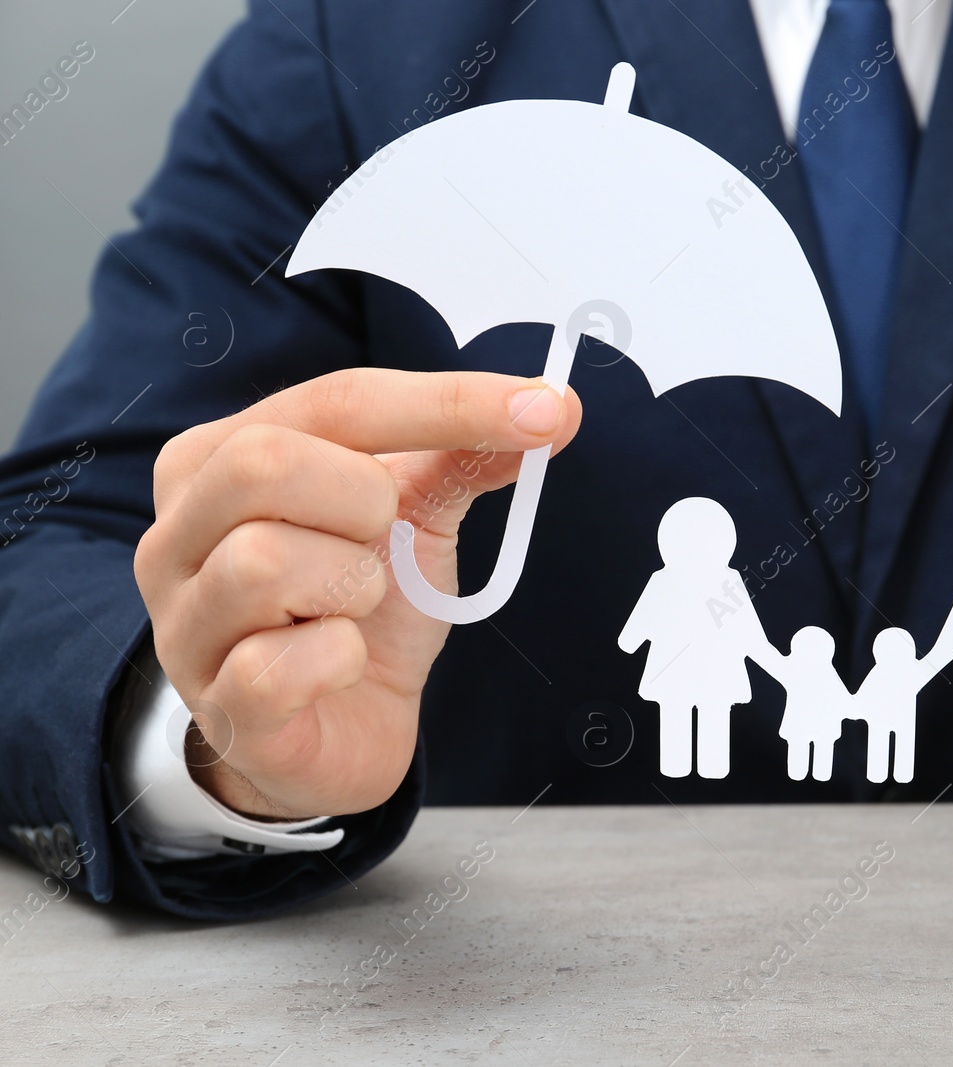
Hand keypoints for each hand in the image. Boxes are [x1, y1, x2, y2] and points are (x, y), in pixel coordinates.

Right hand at [133, 368, 580, 818]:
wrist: (346, 727)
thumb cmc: (363, 605)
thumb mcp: (413, 515)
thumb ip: (461, 456)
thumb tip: (551, 408)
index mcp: (219, 458)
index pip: (335, 401)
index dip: (448, 402)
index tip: (546, 409)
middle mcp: (178, 532)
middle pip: (264, 462)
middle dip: (365, 499)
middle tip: (386, 538)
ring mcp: (185, 623)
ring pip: (262, 563)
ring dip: (352, 586)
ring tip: (356, 606)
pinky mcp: (220, 708)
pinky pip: (276, 666)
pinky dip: (340, 661)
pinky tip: (343, 663)